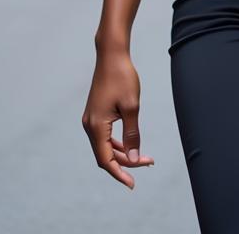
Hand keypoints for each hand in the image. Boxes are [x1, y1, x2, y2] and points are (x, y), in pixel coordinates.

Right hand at [82, 48, 154, 189]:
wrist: (111, 54)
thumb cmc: (122, 77)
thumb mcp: (132, 107)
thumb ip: (132, 134)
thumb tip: (134, 157)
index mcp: (96, 126)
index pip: (105, 160)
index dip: (119, 174)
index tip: (132, 184)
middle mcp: (89, 125)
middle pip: (105, 155)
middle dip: (126, 162)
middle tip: (149, 162)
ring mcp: (90, 119)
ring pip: (104, 146)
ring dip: (122, 153)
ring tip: (143, 156)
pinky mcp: (94, 113)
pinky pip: (104, 136)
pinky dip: (116, 143)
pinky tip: (129, 144)